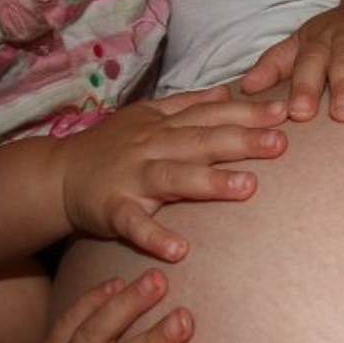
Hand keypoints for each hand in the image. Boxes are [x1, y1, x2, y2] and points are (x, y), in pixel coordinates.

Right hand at [56, 85, 288, 261]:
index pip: (212, 115)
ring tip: (248, 188)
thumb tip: (228, 91)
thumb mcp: (148, 117)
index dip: (248, 112)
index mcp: (165, 126)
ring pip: (174, 177)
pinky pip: (135, 223)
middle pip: (201, 141)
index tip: (285, 113)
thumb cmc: (112, 147)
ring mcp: (132, 177)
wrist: (57, 174)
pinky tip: (179, 251)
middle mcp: (152, 147)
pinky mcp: (112, 209)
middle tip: (281, 144)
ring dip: (210, 183)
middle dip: (242, 141)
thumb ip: (188, 105)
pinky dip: (155, 236)